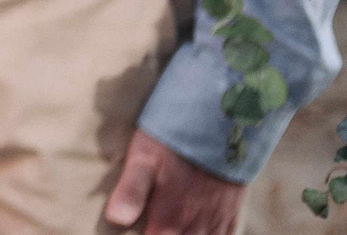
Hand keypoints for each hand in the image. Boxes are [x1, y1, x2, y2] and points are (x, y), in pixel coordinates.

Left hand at [102, 129, 243, 233]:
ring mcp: (216, 220)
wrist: (218, 123)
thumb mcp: (143, 159)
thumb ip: (131, 191)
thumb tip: (116, 220)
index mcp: (170, 219)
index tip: (135, 230)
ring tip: (174, 227)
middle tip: (153, 224)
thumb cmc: (173, 140)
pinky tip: (200, 230)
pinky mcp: (230, 212)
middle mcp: (195, 225)